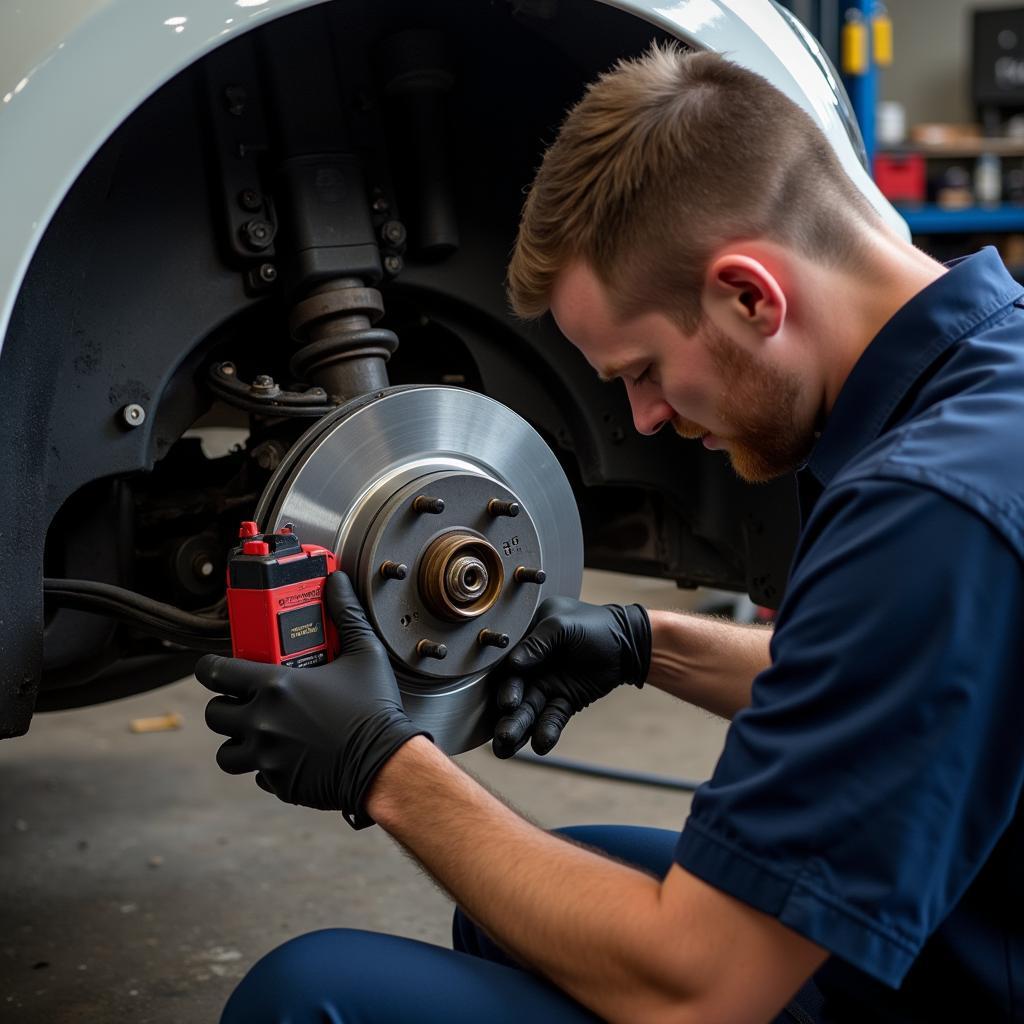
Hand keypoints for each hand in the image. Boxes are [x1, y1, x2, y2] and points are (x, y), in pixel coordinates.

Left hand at [196, 571, 428, 827]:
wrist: (386, 764)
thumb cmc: (375, 710)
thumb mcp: (364, 653)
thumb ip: (345, 614)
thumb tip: (336, 582)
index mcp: (276, 686)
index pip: (216, 673)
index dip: (210, 668)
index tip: (215, 668)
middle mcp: (262, 721)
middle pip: (215, 714)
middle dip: (226, 705)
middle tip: (246, 700)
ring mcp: (267, 756)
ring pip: (226, 751)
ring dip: (237, 741)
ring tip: (259, 733)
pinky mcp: (278, 782)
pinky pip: (256, 774)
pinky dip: (266, 766)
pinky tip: (289, 755)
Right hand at [492, 596, 650, 757]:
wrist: (627, 642)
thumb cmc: (593, 625)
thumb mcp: (562, 624)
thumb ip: (537, 642)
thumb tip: (513, 664)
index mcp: (525, 642)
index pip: (507, 666)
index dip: (505, 687)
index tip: (506, 704)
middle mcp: (531, 666)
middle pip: (515, 694)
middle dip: (508, 717)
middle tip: (503, 736)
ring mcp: (547, 685)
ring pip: (530, 711)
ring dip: (519, 729)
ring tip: (507, 749)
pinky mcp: (564, 701)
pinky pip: (552, 718)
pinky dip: (546, 731)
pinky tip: (541, 745)